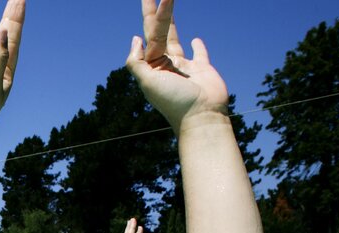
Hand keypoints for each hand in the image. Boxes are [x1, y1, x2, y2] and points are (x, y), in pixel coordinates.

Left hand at [126, 0, 228, 130]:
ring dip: (172, 21)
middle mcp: (166, 65)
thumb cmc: (174, 101)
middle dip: (157, 12)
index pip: (148, 36)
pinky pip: (199, 54)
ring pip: (175, 37)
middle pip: (160, 32)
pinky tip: (195, 39)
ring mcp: (184, 66)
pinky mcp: (203, 69)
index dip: (149, 16)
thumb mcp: (147, 82)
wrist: (202, 116)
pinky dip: (197, 46)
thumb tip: (136, 39)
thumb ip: (136, 61)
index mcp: (152, 67)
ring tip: (169, 3)